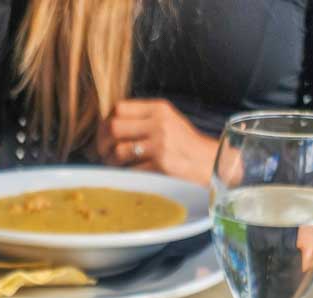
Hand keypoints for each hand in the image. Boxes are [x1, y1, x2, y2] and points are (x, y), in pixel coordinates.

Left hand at [96, 99, 218, 185]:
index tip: (103, 135)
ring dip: (110, 161)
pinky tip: (127, 174)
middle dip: (102, 143)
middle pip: (114, 127)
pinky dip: (125, 174)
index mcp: (159, 109)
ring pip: (119, 150)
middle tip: (102, 153)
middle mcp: (159, 123)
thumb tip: (109, 127)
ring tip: (113, 165)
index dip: (105, 122)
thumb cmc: (185, 146)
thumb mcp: (168, 122)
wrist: (209, 163)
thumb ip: (143, 120)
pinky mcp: (161, 165)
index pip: (119, 108)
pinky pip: (131, 170)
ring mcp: (160, 145)